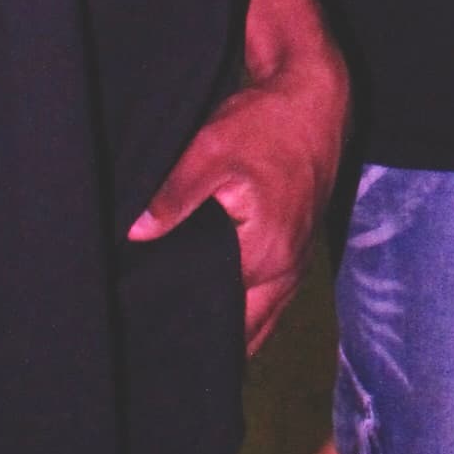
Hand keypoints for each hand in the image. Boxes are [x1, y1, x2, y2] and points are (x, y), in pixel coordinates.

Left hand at [130, 64, 344, 354]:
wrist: (317, 98)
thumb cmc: (268, 123)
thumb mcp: (212, 150)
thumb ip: (175, 196)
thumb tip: (136, 235)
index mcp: (264, 255)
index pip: (217, 312)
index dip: (184, 320)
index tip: (153, 333)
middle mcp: (286, 269)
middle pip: (246, 329)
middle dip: (211, 344)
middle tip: (165, 354)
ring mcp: (298, 263)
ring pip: (263, 319)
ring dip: (235, 334)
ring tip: (190, 350)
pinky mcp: (300, 250)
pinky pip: (274, 301)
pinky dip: (252, 315)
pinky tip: (228, 321)